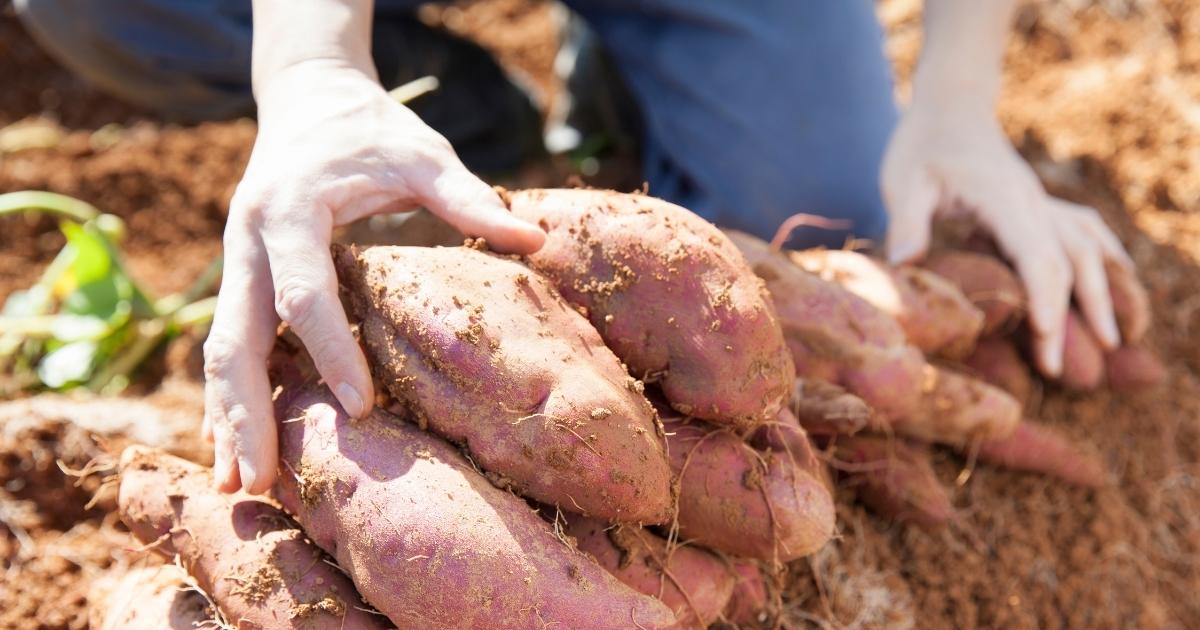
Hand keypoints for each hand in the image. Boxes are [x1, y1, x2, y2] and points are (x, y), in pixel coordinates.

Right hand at [203, 63, 544, 493]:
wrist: (309, 96)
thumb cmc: (371, 128)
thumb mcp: (421, 152)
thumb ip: (468, 196)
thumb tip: (536, 238)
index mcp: (289, 210)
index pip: (305, 290)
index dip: (331, 349)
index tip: (359, 407)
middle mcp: (247, 242)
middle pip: (235, 337)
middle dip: (246, 411)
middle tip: (259, 482)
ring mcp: (235, 263)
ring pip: (219, 351)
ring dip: (225, 418)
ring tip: (236, 488)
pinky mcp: (240, 279)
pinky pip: (227, 346)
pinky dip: (227, 398)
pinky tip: (231, 448)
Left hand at [880, 93, 1133, 377]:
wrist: (950, 110)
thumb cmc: (923, 146)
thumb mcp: (903, 179)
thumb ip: (907, 221)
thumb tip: (904, 264)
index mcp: (1003, 197)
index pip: (1035, 251)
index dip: (1044, 296)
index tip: (1046, 337)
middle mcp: (1034, 201)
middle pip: (1069, 260)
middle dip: (1074, 315)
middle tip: (1060, 370)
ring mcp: (1044, 204)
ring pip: (1090, 250)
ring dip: (1106, 294)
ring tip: (1119, 343)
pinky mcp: (1043, 207)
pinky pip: (1088, 235)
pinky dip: (1109, 265)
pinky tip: (1122, 294)